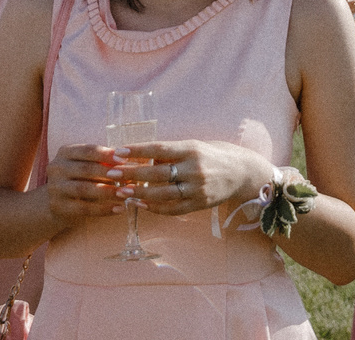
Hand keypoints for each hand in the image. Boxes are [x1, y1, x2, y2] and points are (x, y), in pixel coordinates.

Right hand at [42, 143, 129, 226]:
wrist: (58, 202)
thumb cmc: (80, 178)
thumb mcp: (88, 165)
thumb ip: (104, 162)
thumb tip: (132, 159)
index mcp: (65, 152)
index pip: (87, 150)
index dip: (106, 154)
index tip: (124, 159)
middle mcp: (57, 168)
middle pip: (85, 169)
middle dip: (108, 173)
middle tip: (128, 177)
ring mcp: (55, 188)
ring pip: (84, 189)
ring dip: (108, 192)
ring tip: (126, 193)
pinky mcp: (58, 206)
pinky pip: (83, 208)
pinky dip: (103, 209)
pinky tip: (119, 209)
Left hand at [109, 139, 269, 216]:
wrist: (243, 173)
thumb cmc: (215, 155)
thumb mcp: (195, 146)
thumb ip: (172, 152)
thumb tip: (143, 156)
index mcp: (192, 149)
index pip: (159, 149)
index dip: (136, 151)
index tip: (117, 151)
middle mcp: (194, 169)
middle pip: (157, 172)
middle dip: (132, 173)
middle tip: (112, 173)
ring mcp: (197, 189)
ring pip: (162, 194)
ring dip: (139, 193)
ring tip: (120, 191)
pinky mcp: (199, 204)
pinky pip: (172, 208)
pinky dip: (154, 207)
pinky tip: (140, 203)